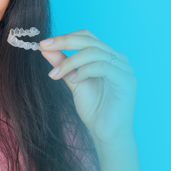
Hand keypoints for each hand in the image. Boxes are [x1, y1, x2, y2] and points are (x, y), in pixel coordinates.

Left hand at [40, 29, 135, 143]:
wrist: (106, 133)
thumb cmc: (93, 108)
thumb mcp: (73, 81)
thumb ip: (62, 64)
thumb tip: (45, 48)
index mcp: (107, 56)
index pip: (87, 37)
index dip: (65, 37)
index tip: (44, 44)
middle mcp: (118, 58)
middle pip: (90, 40)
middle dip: (64, 42)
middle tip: (45, 48)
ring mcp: (124, 68)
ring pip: (94, 52)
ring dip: (71, 62)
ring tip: (57, 74)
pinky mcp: (127, 80)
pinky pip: (103, 66)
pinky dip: (85, 71)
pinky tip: (74, 81)